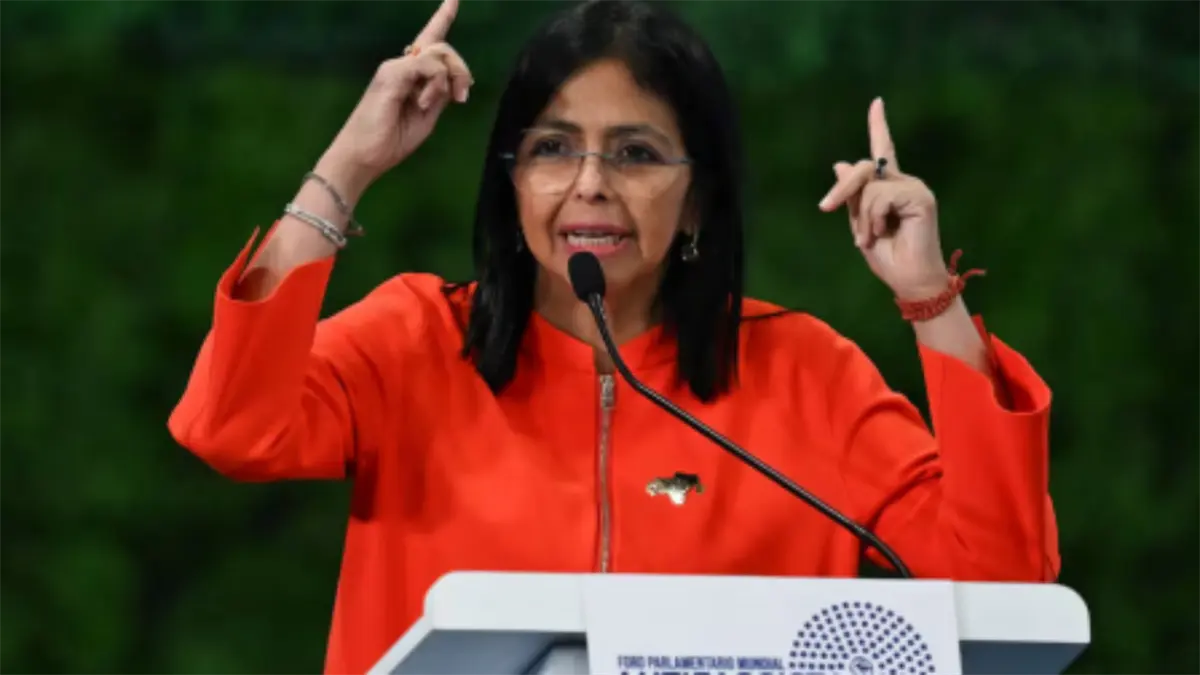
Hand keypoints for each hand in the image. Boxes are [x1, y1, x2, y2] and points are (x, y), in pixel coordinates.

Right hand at [317, 0, 471, 201]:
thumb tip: (453, 81)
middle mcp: (401, 65)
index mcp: (410, 75)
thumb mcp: (426, 118)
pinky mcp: (392, 74)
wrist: (364, 156)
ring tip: (443, 103)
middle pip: (442, 47)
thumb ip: (438, 96)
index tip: (454, 0)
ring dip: (451, 77)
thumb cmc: (391, 140)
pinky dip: (434, 85)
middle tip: (462, 98)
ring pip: (438, 53)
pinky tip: (423, 103)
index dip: (442, 18)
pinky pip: (427, 65)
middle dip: (461, 69)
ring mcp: (395, 68)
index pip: (428, 40)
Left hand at [819, 98, 949, 299]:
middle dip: (840, 188)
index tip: (876, 102)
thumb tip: (840, 163)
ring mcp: (914, 188)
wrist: (908, 280)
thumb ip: (852, 196)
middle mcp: (903, 182)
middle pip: (864, 167)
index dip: (879, 126)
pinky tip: (883, 232)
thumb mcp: (860, 225)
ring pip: (869, 185)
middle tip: (825, 208)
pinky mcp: (920, 196)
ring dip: (861, 217)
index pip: (884, 151)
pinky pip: (880, 196)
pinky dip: (873, 218)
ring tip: (871, 237)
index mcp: (889, 189)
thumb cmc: (887, 257)